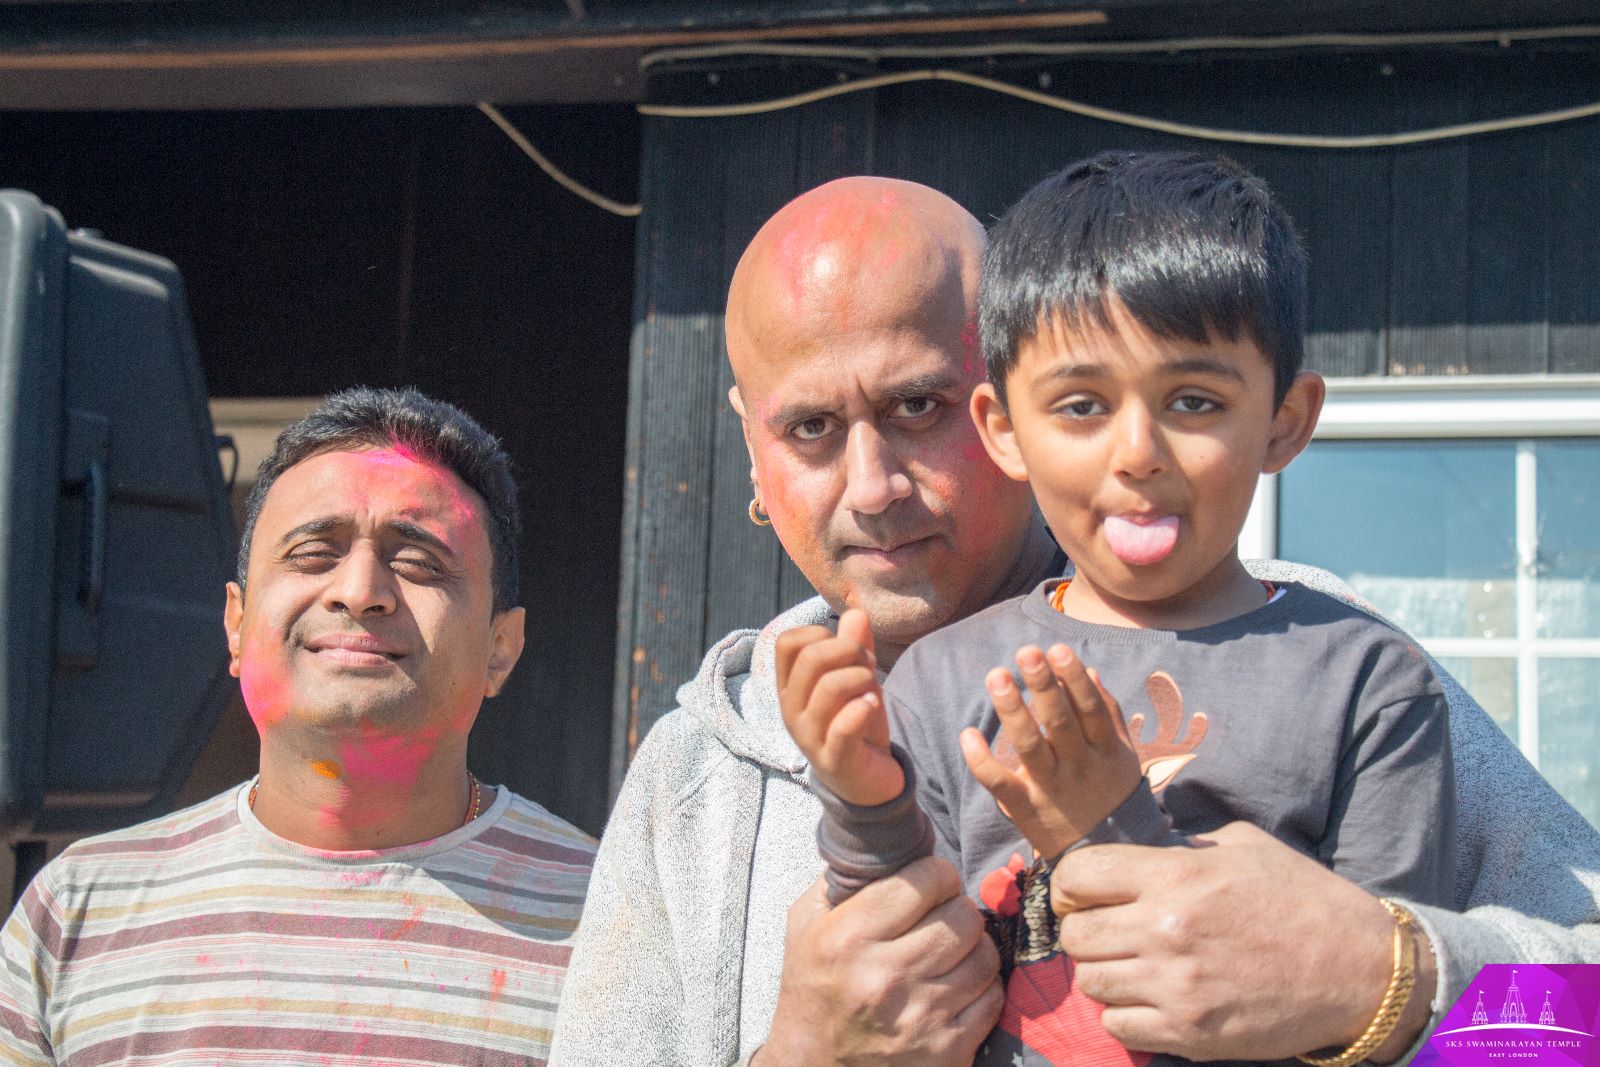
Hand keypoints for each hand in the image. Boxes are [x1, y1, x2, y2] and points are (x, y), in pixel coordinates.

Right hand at [754, 857, 1004, 1066]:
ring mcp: (920, 1017)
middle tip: (944, 916)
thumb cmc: (812, 989)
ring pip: (985, 956)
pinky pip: (992, 998)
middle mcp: (885, 976)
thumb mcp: (805, 925)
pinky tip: (957, 985)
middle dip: (958, 908)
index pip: (925, 880)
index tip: (933, 882)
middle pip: (963, 916)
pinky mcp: (947, 1051)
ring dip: (974, 947)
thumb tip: (890, 842)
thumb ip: (842, 879)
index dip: (937, 873)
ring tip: (953, 950)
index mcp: (848, 938)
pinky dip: (981, 987)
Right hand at [776, 608, 903, 806]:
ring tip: (872, 690)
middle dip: (849, 651)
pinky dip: (862, 709)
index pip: (788, 642)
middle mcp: (791, 711)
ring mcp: (809, 737)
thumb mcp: (856, 681)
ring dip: (862, 678)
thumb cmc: (855, 724)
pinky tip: (871, 707)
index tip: (845, 648)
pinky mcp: (834, 760)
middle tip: (868, 666)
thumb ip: (855, 645)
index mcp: (790, 687)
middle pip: (810, 658)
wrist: (866, 784)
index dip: (820, 633)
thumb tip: (857, 611)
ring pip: (830, 688)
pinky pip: (843, 727)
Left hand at [959, 643, 1140, 856]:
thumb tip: (1091, 672)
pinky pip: (1000, 784)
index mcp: (1106, 751)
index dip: (1075, 679)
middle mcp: (1080, 768)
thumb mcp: (1123, 756)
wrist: (1106, 858)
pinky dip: (982, 761)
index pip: (1091, 709)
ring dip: (1013, 711)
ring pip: (1030, 747)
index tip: (1059, 649)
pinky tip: (968, 734)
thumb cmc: (1110, 793)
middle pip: (1060, 722)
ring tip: (997, 676)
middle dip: (1044, 685)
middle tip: (1027, 652)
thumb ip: (1109, 714)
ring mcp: (1051, 790)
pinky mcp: (1025, 809)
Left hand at [1050, 821, 1436, 1061]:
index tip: (1083, 894)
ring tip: (1134, 967)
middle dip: (1084, 931)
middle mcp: (1166, 928)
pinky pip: (1118, 1027)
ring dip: (1105, 973)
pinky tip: (1150, 1001)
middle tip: (1110, 933)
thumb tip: (1139, 849)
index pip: (1078, 874)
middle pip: (1075, 934)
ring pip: (1090, 982)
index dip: (1070, 884)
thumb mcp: (1243, 846)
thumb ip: (1183, 845)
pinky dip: (1124, 1016)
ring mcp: (1176, 986)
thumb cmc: (1304, 898)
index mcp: (1176, 874)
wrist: (1363, 970)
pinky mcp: (1190, 1034)